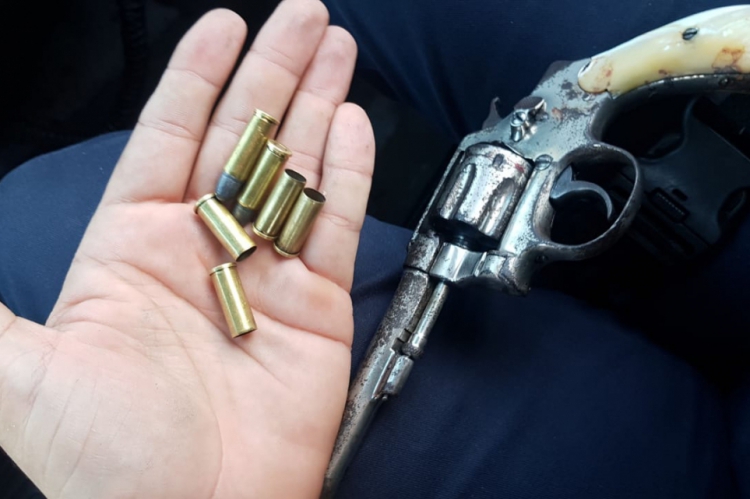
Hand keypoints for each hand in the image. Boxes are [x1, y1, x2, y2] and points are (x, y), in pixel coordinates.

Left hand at [0, 1, 372, 496]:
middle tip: (304, 14)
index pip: (168, 137)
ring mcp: (268, 273)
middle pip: (243, 140)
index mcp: (134, 247)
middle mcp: (204, 249)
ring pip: (296, 171)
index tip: (223, 24)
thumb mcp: (24, 373)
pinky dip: (348, 173)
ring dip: (317, 107)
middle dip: (274, 72)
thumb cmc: (109, 457)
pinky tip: (355, 124)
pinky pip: (335, 224)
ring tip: (336, 50)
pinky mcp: (318, 304)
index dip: (197, 78)